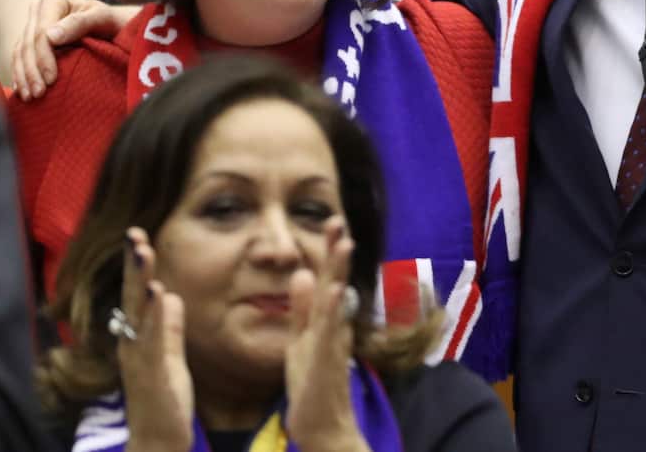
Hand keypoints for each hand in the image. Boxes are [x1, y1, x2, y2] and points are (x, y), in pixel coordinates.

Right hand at [12, 0, 137, 100]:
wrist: (111, 24)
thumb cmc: (110, 21)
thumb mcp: (102, 18)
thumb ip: (79, 23)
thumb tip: (51, 37)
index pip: (42, 32)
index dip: (44, 57)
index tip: (51, 80)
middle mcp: (38, 7)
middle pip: (28, 43)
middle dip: (32, 71)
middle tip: (38, 94)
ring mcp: (32, 22)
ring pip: (20, 51)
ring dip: (23, 76)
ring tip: (28, 97)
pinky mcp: (30, 37)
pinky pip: (19, 56)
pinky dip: (20, 73)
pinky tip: (21, 90)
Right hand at [120, 228, 194, 451]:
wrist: (158, 444)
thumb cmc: (164, 402)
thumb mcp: (170, 357)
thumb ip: (169, 328)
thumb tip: (172, 296)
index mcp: (137, 337)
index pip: (136, 294)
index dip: (135, 265)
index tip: (137, 234)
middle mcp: (133, 343)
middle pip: (132, 296)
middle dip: (132, 263)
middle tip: (134, 231)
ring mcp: (140, 358)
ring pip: (139, 312)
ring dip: (141, 280)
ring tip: (144, 251)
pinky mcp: (154, 374)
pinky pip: (155, 340)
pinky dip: (157, 315)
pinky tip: (162, 293)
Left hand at [284, 218, 367, 451]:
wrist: (323, 425)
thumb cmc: (311, 383)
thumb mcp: (300, 339)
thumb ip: (301, 308)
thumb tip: (302, 272)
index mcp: (325, 318)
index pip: (328, 276)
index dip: (329, 249)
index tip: (332, 220)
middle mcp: (333, 325)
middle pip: (336, 280)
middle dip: (337, 250)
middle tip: (338, 219)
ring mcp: (331, 341)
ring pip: (335, 300)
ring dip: (340, 272)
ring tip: (344, 244)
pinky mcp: (325, 360)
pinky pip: (329, 331)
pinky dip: (332, 309)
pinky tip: (334, 290)